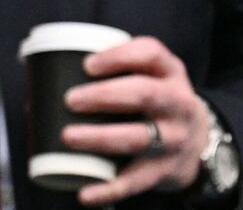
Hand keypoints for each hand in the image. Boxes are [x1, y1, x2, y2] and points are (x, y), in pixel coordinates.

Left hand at [62, 36, 209, 206]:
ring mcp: (174, 138)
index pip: (151, 54)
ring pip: (139, 137)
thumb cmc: (158, 105)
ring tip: (69, 136)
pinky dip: (109, 189)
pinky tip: (85, 194)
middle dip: (105, 95)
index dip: (119, 57)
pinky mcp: (164, 169)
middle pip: (146, 94)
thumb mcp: (153, 79)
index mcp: (171, 73)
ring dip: (101, 137)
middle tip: (71, 100)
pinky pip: (136, 181)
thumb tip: (39, 81)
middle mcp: (178, 103)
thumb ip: (113, 73)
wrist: (197, 142)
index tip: (88, 65)